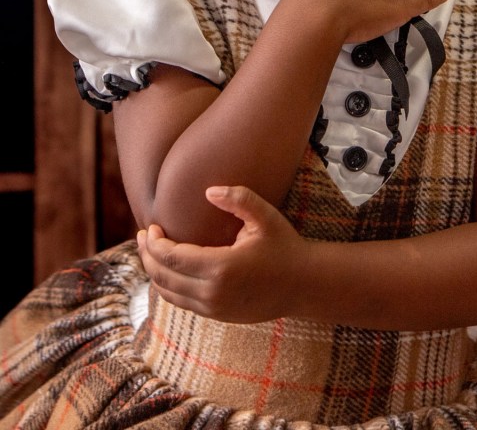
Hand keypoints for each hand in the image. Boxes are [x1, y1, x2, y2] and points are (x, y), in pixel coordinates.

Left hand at [137, 185, 304, 322]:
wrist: (304, 285)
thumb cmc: (285, 246)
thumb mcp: (266, 217)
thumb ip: (239, 199)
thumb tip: (208, 191)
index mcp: (221, 267)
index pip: (171, 257)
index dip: (154, 243)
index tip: (150, 227)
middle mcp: (213, 293)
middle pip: (163, 276)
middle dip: (147, 256)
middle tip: (142, 236)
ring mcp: (214, 308)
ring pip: (168, 293)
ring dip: (154, 272)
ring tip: (150, 252)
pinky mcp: (217, 316)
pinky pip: (181, 302)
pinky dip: (168, 286)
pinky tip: (168, 270)